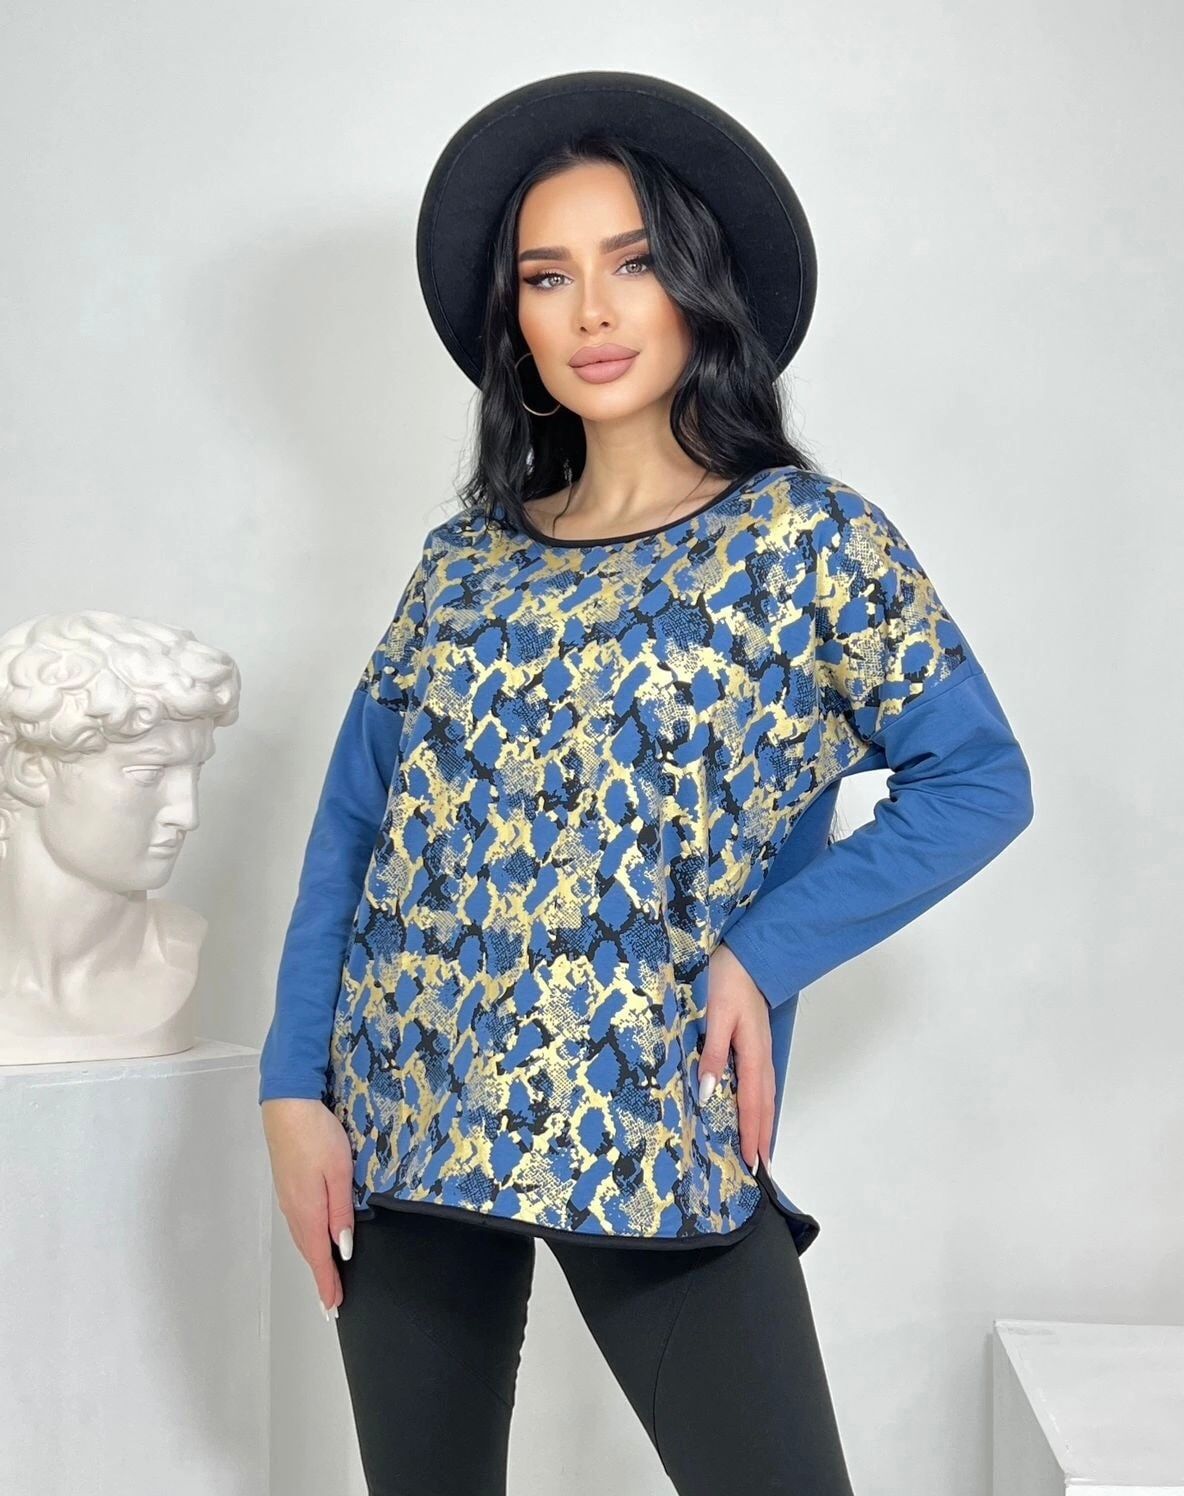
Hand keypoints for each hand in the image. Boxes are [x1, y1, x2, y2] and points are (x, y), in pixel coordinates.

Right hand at [260, 1098, 355, 1318]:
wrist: (287, 1106)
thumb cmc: (318, 1136)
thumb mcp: (339, 1172)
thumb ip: (341, 1212)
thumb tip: (342, 1249)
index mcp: (308, 1211)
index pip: (318, 1257)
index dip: (327, 1283)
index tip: (334, 1307)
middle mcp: (294, 1210)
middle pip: (308, 1251)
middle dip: (321, 1277)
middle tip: (332, 1301)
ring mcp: (287, 1198)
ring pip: (302, 1238)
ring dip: (314, 1260)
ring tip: (327, 1277)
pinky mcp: (287, 1186)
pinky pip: (299, 1224)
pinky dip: (307, 1241)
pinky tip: (315, 1240)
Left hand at [699, 942, 775, 1173]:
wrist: (745, 955)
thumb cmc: (725, 981)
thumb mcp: (715, 1017)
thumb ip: (712, 1055)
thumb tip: (708, 1094)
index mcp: (752, 1053)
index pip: (751, 1103)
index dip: (751, 1134)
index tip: (750, 1162)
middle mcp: (761, 1056)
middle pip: (764, 1105)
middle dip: (762, 1137)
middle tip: (761, 1170)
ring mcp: (761, 1050)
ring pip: (765, 1095)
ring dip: (763, 1123)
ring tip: (761, 1150)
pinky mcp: (755, 1044)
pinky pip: (761, 1083)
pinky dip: (760, 1104)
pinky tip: (755, 1110)